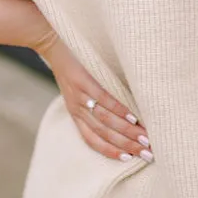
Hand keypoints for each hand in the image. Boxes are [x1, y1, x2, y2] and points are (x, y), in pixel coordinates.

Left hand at [41, 37, 151, 163]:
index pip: (92, 141)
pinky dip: (120, 110)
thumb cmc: (71, 63)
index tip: (130, 159)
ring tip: (145, 138)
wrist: (49, 39)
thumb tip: (123, 112)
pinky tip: (133, 117)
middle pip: (103, 134)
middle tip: (148, 153)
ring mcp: (79, 95)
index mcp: (75, 113)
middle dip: (127, 146)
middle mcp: (77, 108)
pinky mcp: (84, 80)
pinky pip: (104, 99)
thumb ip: (94, 101)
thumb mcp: (77, 88)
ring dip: (127, 132)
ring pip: (105, 121)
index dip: (111, 152)